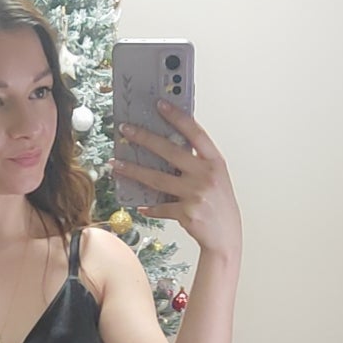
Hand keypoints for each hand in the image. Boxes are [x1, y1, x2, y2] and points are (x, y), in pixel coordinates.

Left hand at [111, 100, 242, 261]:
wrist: (226, 237)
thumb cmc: (220, 206)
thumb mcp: (216, 178)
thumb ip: (197, 163)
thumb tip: (167, 150)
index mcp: (215, 162)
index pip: (195, 133)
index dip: (177, 117)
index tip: (160, 104)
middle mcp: (206, 175)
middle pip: (169, 151)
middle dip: (144, 138)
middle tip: (125, 130)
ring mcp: (196, 194)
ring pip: (157, 179)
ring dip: (133, 170)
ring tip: (115, 164)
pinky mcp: (186, 213)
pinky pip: (160, 207)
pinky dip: (149, 207)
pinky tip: (140, 205)